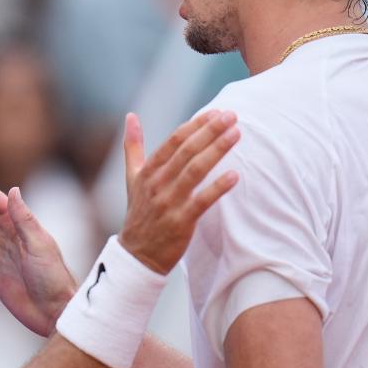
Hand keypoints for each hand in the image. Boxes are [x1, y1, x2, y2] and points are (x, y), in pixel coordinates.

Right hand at [119, 111, 240, 274]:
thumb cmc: (139, 212)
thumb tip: (130, 116)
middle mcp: (157, 184)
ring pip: (195, 171)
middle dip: (210, 131)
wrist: (137, 255)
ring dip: (216, 151)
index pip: (173, 141)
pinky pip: (201, 202)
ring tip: (236, 134)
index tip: (215, 112)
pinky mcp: (181, 222)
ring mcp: (169, 203)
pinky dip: (217, 188)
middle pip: (186, 151)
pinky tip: (235, 175)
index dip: (195, 125)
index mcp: (148, 171)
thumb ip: (133, 146)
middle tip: (231, 116)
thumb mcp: (132, 177)